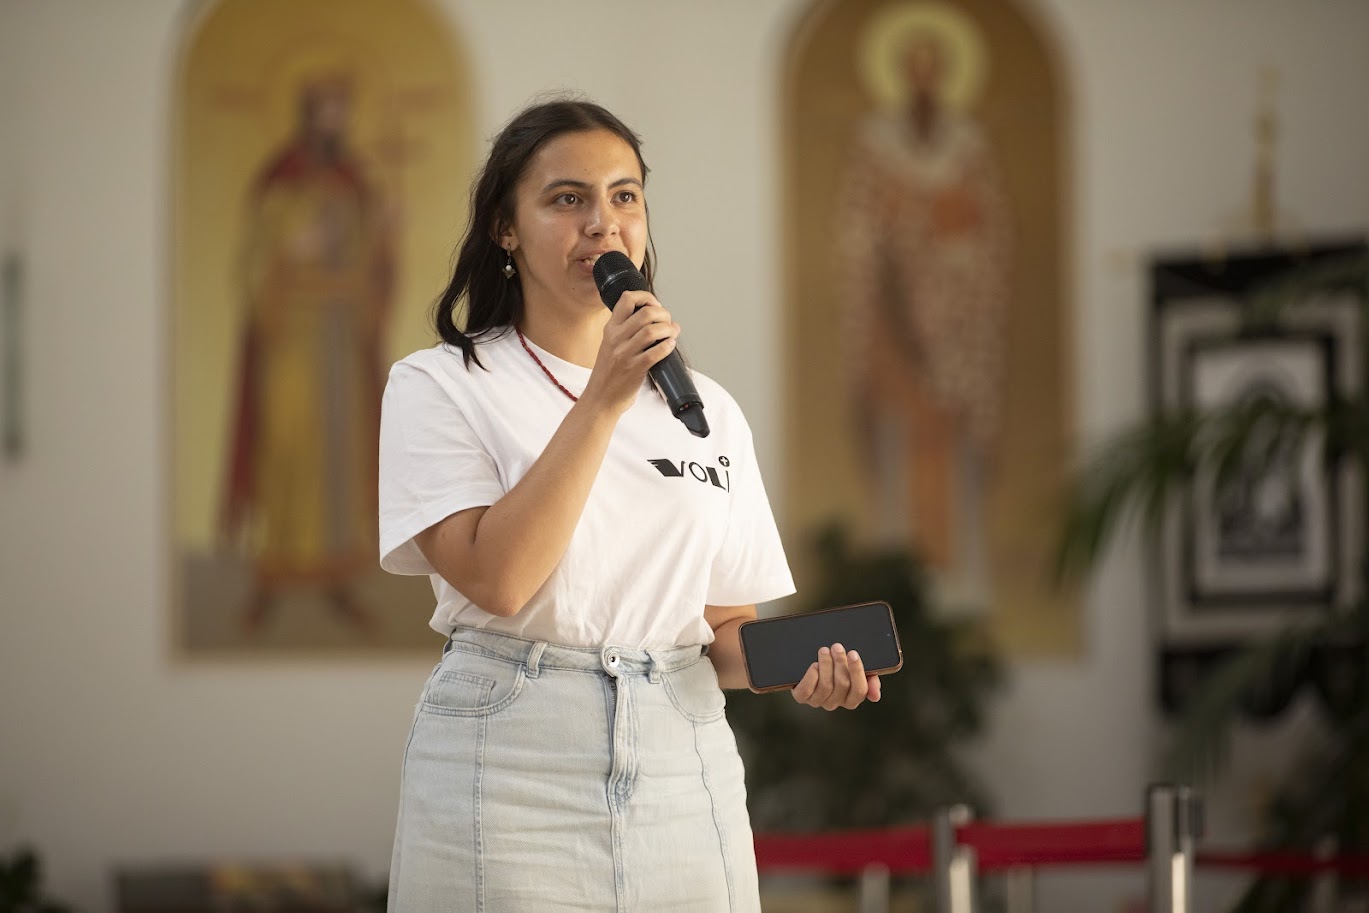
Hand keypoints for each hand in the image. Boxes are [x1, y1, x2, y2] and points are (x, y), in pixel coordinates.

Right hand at [580, 291, 678, 415]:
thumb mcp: (610, 345)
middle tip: (668, 321)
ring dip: (668, 329)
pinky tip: (670, 345)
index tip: (655, 305)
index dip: (647, 297)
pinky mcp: (634, 369)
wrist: (600, 399)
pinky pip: (656, 352)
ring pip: (652, 331)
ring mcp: (624, 354)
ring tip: (672, 333)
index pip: (627, 299)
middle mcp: (616, 339)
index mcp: (610, 329)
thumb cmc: (608, 374)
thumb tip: (654, 318)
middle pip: (645, 313)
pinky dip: (668, 346)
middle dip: (663, 314)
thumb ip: (626, 331)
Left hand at [791, 643, 881, 710]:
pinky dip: (811, 677)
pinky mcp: (802, 697)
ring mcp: (818, 701)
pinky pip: (807, 691)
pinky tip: (814, 665)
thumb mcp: (855, 669)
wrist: (809, 664)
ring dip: (826, 665)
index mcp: (851, 698)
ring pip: (825, 686)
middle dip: (840, 663)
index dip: (857, 671)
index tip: (853, 653)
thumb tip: (875, 696)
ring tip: (824, 651)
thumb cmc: (837, 666)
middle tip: (836, 647)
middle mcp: (835, 703)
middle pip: (842, 684)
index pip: (859, 690)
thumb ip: (870, 679)